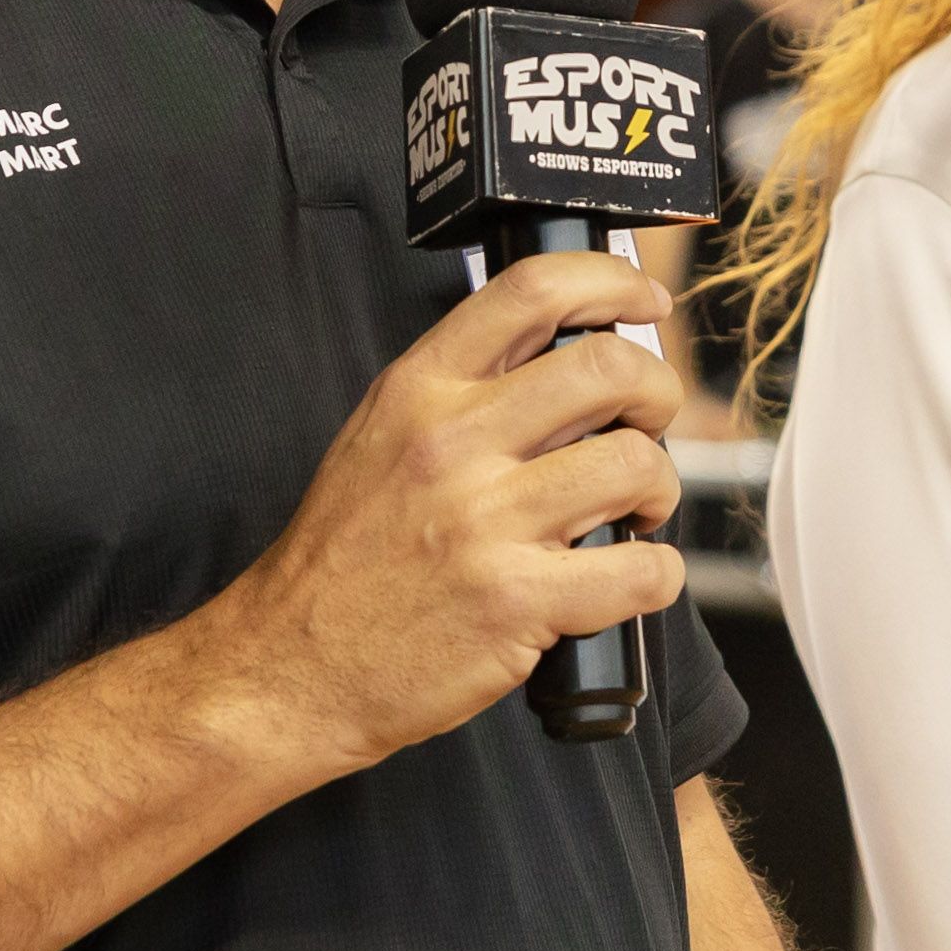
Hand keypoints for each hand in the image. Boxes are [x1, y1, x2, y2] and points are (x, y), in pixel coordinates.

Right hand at [212, 249, 687, 772]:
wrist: (290, 667)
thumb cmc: (342, 559)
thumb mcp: (377, 438)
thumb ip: (459, 391)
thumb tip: (566, 360)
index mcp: (419, 391)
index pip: (533, 291)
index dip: (611, 283)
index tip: (645, 304)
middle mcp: (453, 444)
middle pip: (608, 368)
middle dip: (658, 393)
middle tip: (649, 425)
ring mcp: (485, 524)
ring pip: (637, 464)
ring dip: (660, 488)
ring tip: (635, 511)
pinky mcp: (517, 602)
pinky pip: (641, 571)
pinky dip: (658, 573)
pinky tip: (630, 577)